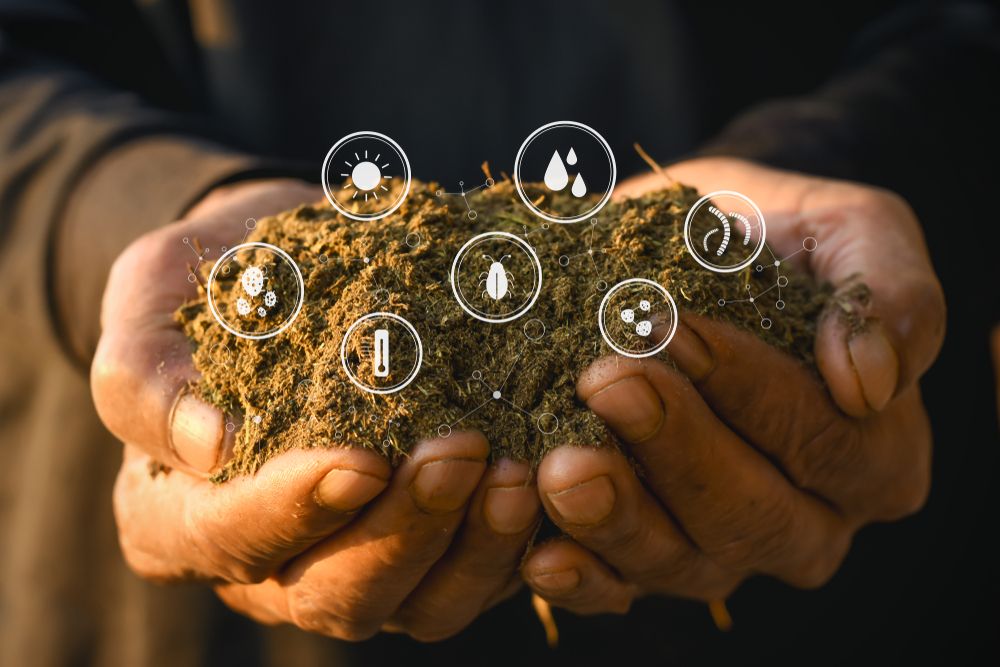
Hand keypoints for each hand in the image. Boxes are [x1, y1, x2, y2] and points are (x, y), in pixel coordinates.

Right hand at [92, 179, 540, 640]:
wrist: (300, 272)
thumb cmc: (215, 283)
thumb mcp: (147, 302)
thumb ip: (146, 376)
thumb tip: (207, 444)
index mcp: (180, 517)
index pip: (227, 539)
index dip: (292, 510)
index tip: (359, 458)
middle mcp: (269, 563)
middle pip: (333, 594)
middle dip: (403, 531)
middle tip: (459, 452)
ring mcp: (356, 562)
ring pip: (418, 604)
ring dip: (474, 546)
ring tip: (520, 472)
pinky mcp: (429, 546)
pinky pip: (477, 573)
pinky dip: (516, 536)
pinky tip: (548, 471)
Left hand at [521, 158, 942, 612]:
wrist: (674, 254)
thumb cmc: (767, 238)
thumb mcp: (848, 229)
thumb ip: (888, 291)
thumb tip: (870, 382)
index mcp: (873, 454)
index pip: (828, 443)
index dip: (755, 394)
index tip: (676, 327)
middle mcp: (804, 520)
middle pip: (754, 517)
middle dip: (678, 450)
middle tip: (608, 381)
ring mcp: (719, 546)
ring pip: (685, 563)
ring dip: (619, 519)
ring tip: (561, 469)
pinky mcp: (641, 556)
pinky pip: (617, 591)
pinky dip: (580, 579)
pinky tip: (541, 554)